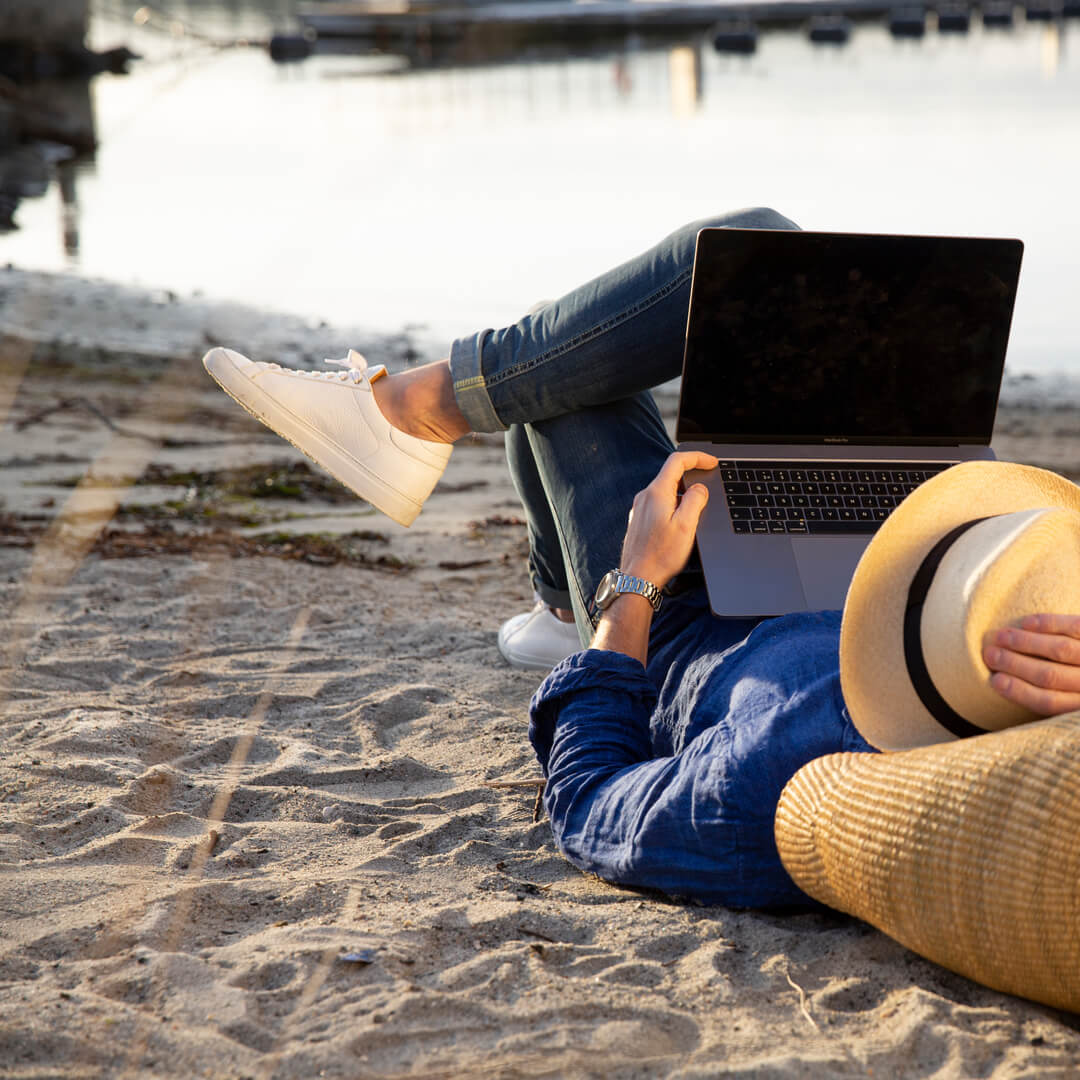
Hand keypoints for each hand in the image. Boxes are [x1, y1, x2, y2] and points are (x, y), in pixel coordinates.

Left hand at [619, 452, 718, 589]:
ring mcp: (640, 508)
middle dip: (692, 474)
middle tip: (709, 480)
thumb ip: (695, 500)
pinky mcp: (639, 520)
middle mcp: (645, 497)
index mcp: (657, 493)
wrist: (638, 577)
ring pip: (665, 489)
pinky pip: (659, 502)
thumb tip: (699, 488)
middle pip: (670, 474)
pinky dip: (674, 502)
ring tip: (697, 506)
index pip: (677, 461)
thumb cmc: (661, 555)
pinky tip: (680, 519)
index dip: (697, 457)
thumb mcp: (687, 525)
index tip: (712, 462)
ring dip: (683, 491)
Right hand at [983, 615, 1079, 715]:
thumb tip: (1016, 691)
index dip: (1018, 691)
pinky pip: (1074, 627)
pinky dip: (1048, 624)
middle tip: (989, 654)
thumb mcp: (1078, 711)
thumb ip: (1063, 704)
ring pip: (1059, 650)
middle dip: (1014, 664)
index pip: (1049, 702)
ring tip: (1000, 637)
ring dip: (1024, 643)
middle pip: (1050, 675)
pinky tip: (1026, 623)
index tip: (994, 680)